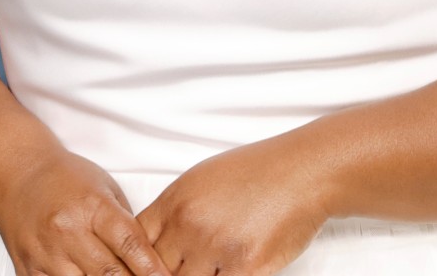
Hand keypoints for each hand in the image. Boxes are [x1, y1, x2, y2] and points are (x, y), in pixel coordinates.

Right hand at [0, 149, 174, 275]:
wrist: (16, 173)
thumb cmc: (66, 178)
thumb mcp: (105, 188)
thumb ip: (126, 224)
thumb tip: (150, 261)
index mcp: (93, 206)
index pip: (129, 244)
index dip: (152, 268)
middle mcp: (68, 231)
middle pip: (109, 274)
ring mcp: (45, 253)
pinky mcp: (27, 269)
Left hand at [136, 141, 331, 275]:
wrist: (302, 171)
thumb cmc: (256, 173)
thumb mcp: (201, 180)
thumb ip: (174, 212)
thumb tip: (153, 240)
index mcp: (174, 203)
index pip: (134, 245)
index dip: (135, 264)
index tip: (140, 270)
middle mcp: (189, 225)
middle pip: (155, 272)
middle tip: (179, 273)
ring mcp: (217, 247)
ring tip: (205, 272)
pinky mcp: (246, 266)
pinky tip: (226, 275)